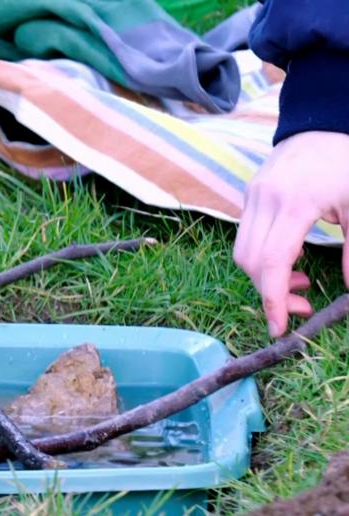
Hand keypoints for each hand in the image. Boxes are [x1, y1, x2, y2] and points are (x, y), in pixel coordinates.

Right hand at [233, 131, 348, 336]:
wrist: (323, 122)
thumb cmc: (346, 162)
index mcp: (294, 203)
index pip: (270, 261)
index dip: (272, 299)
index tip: (280, 328)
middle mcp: (264, 200)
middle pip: (250, 261)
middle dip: (271, 293)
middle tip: (302, 307)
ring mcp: (252, 197)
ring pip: (243, 252)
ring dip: (266, 277)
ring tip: (299, 284)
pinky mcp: (249, 197)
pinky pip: (247, 237)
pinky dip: (263, 259)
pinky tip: (289, 261)